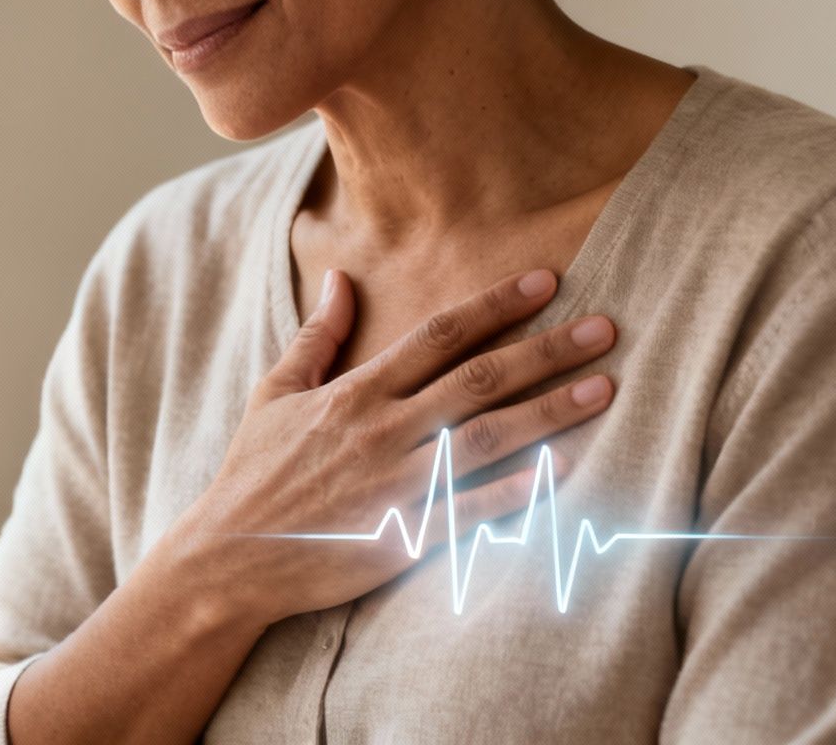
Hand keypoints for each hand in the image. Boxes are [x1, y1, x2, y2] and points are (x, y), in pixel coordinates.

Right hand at [157, 267, 616, 631]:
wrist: (229, 558)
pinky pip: (472, 511)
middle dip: (545, 351)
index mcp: (353, 392)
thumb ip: (316, 336)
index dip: (494, 305)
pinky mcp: (403, 538)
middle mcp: (381, 432)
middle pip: (477, 381)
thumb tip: (338, 276)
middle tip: (606, 328)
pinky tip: (566, 471)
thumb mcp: (275, 393)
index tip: (546, 281)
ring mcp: (396, 486)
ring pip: (487, 440)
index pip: (436, 335)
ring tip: (604, 389)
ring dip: (550, 412)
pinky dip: (520, 491)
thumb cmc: (253, 473)